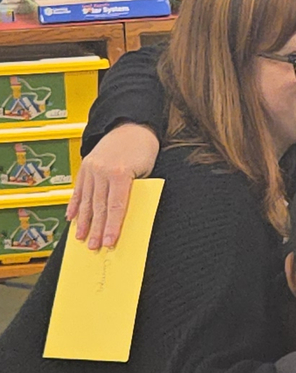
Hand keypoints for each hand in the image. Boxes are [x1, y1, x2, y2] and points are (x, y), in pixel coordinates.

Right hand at [66, 123, 159, 249]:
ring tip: (82, 238)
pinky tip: (72, 218)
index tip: (110, 243)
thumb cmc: (144, 148)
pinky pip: (79, 189)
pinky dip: (75, 205)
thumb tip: (126, 214)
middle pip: (100, 207)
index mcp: (120, 173)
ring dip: (84, 222)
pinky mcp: (85, 166)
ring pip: (87, 201)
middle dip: (97, 229)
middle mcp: (102, 171)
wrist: (130, 125)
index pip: (116, 207)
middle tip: (94, 247)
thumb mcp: (146, 170)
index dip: (113, 227)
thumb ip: (135, 190)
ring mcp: (91, 168)